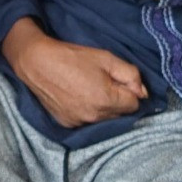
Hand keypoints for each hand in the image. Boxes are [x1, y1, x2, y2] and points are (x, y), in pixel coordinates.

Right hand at [2, 18, 145, 128]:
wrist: (38, 63)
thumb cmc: (72, 57)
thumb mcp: (106, 58)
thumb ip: (130, 75)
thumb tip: (143, 92)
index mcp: (107, 99)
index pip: (135, 104)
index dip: (130, 91)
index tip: (120, 81)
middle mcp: (95, 116)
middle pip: (120, 114)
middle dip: (118, 100)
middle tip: (104, 82)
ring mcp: (80, 122)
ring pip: (105, 120)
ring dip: (104, 108)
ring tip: (90, 89)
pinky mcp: (68, 124)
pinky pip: (88, 122)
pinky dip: (88, 112)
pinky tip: (79, 97)